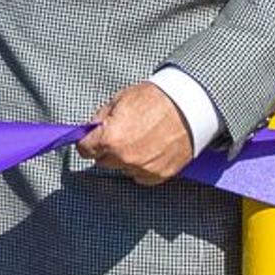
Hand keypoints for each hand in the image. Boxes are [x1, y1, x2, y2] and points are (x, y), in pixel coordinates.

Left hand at [79, 80, 197, 182]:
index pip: (84, 150)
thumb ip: (101, 118)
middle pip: (103, 161)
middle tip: (123, 133)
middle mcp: (124, 158)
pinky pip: (142, 176)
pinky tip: (152, 149)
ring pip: (123, 169)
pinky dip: (144, 166)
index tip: (93, 139)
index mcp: (110, 139)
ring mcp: (142, 168)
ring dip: (127, 158)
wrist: (190, 105)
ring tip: (142, 139)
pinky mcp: (159, 174)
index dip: (88, 141)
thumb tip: (91, 129)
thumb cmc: (157, 98)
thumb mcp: (120, 99)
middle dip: (108, 149)